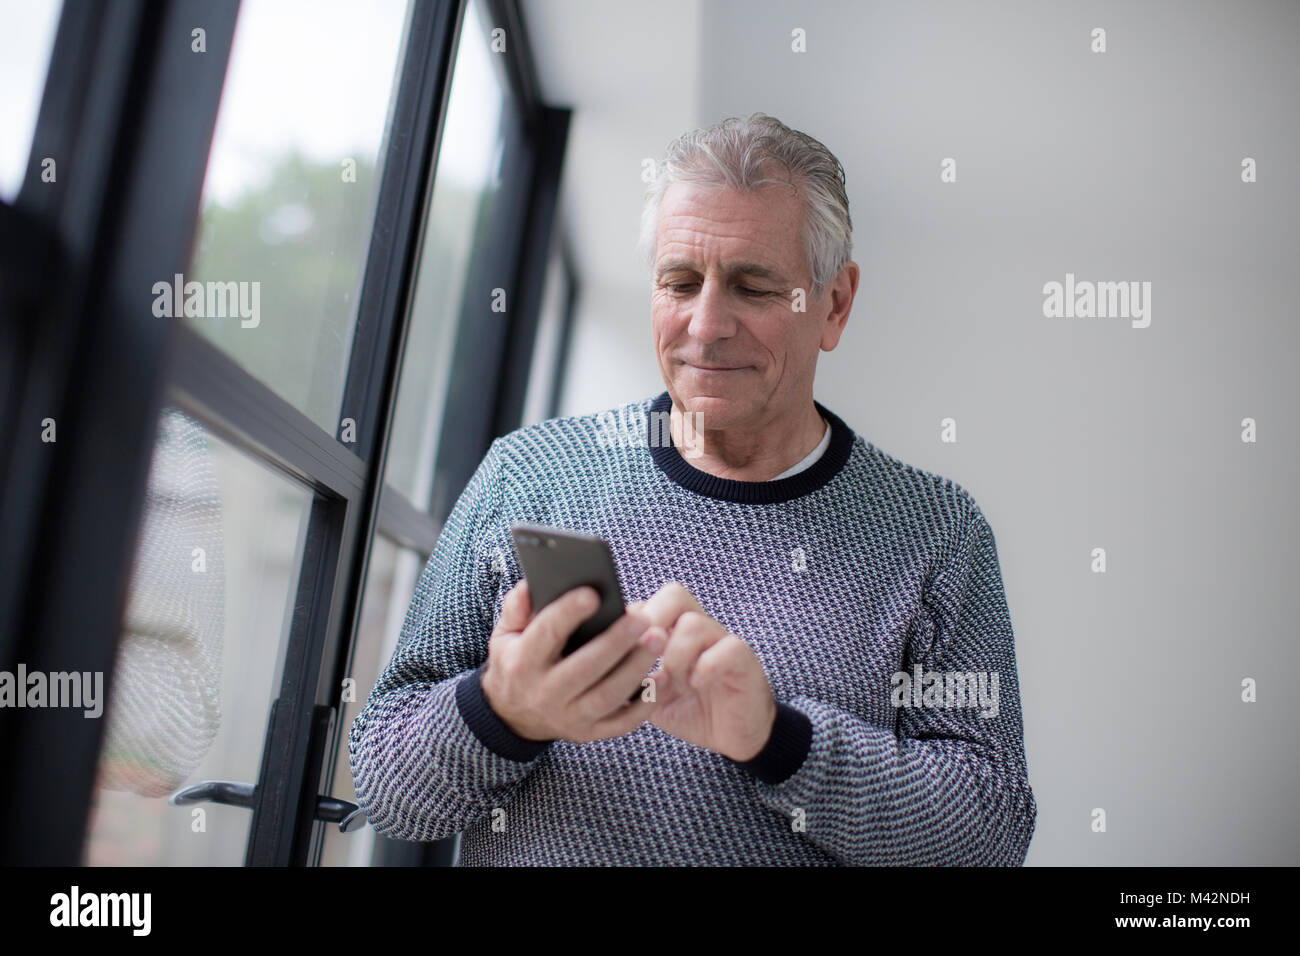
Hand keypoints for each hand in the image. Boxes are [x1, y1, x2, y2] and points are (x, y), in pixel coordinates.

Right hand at [480, 579, 666, 743]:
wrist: (514, 714)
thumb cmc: (517, 660)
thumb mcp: (506, 633)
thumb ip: (516, 607)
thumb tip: (531, 587)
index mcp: (522, 663)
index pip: (546, 635)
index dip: (568, 613)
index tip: (593, 594)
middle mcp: (545, 693)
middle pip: (584, 668)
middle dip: (615, 642)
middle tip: (642, 618)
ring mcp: (569, 717)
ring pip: (607, 696)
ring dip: (636, 668)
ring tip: (659, 638)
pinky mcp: (590, 733)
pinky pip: (622, 722)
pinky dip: (645, 703)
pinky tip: (662, 678)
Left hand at [632, 583, 776, 761]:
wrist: (732, 739)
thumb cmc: (690, 711)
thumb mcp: (652, 696)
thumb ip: (630, 677)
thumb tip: (596, 663)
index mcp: (674, 634)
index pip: (651, 604)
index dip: (632, 620)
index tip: (619, 645)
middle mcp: (699, 631)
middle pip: (675, 595)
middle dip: (652, 620)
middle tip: (643, 653)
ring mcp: (723, 642)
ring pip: (694, 623)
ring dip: (676, 654)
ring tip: (673, 680)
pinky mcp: (744, 661)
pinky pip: (728, 648)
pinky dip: (707, 666)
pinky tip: (697, 685)